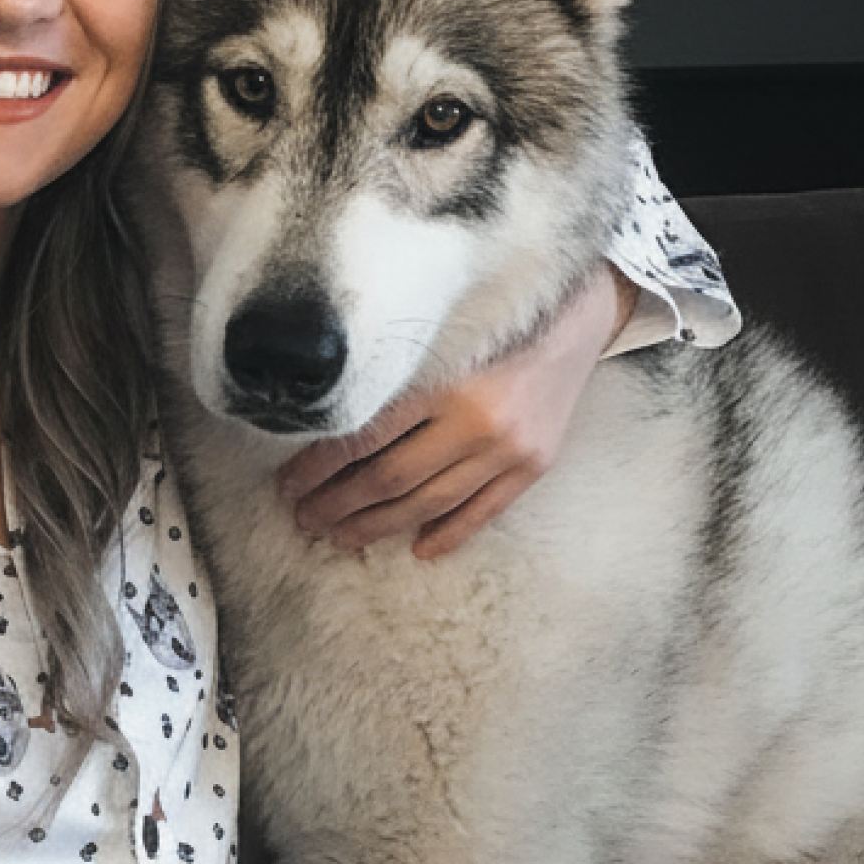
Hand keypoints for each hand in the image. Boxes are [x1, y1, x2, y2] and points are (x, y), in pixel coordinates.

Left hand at [276, 264, 637, 559]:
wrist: (575, 316)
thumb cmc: (493, 319)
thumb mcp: (436, 337)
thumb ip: (392, 378)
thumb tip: (325, 424)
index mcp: (441, 379)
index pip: (361, 437)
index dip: (317, 468)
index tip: (288, 486)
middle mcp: (476, 418)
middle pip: (389, 479)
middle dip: (339, 504)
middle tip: (305, 519)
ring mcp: (509, 447)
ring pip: (429, 503)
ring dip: (378, 526)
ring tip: (342, 536)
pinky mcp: (534, 464)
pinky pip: (483, 512)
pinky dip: (448, 534)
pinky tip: (417, 548)